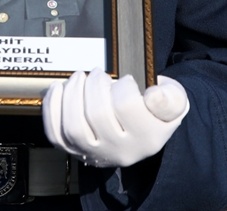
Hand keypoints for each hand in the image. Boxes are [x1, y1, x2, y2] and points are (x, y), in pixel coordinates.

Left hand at [42, 71, 189, 167]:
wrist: (141, 132)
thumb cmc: (154, 110)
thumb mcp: (174, 100)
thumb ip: (171, 97)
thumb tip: (153, 95)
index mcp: (147, 138)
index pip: (126, 107)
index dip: (122, 85)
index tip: (125, 78)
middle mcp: (120, 151)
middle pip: (96, 115)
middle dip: (93, 85)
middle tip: (97, 73)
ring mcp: (95, 154)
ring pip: (73, 127)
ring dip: (72, 94)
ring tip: (79, 78)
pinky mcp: (74, 151)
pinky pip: (55, 134)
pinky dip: (52, 108)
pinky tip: (59, 89)